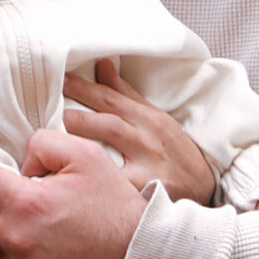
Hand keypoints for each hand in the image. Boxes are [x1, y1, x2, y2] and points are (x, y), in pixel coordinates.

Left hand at [61, 59, 218, 203]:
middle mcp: (147, 140)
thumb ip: (124, 93)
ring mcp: (148, 168)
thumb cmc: (175, 151)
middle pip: (108, 124)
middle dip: (78, 118)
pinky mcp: (147, 194)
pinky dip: (95, 186)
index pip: (110, 98)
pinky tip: (72, 185)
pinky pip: (115, 190)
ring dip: (80, 148)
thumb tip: (101, 64)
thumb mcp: (155, 118)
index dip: (83, 88)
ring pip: (110, 155)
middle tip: (50, 115)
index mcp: (148, 119)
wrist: (208, 187)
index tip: (59, 81)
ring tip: (53, 146)